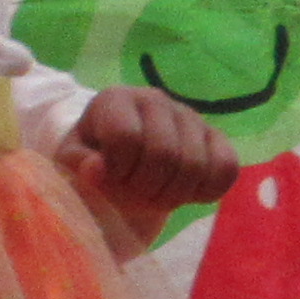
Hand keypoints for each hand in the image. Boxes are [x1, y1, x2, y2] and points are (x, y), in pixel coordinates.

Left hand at [67, 87, 237, 233]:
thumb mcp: (72, 160)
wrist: (122, 158)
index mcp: (116, 100)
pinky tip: (187, 194)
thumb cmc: (94, 158)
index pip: (126, 137)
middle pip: (164, 154)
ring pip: (196, 164)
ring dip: (174, 195)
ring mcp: (191, 117)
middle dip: (147, 189)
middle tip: (135, 199)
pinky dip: (208, 191)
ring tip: (157, 198)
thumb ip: (78, 163)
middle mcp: (156, 99)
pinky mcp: (217, 136)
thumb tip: (97, 169)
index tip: (109, 180)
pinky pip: (227, 168)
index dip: (117, 170)